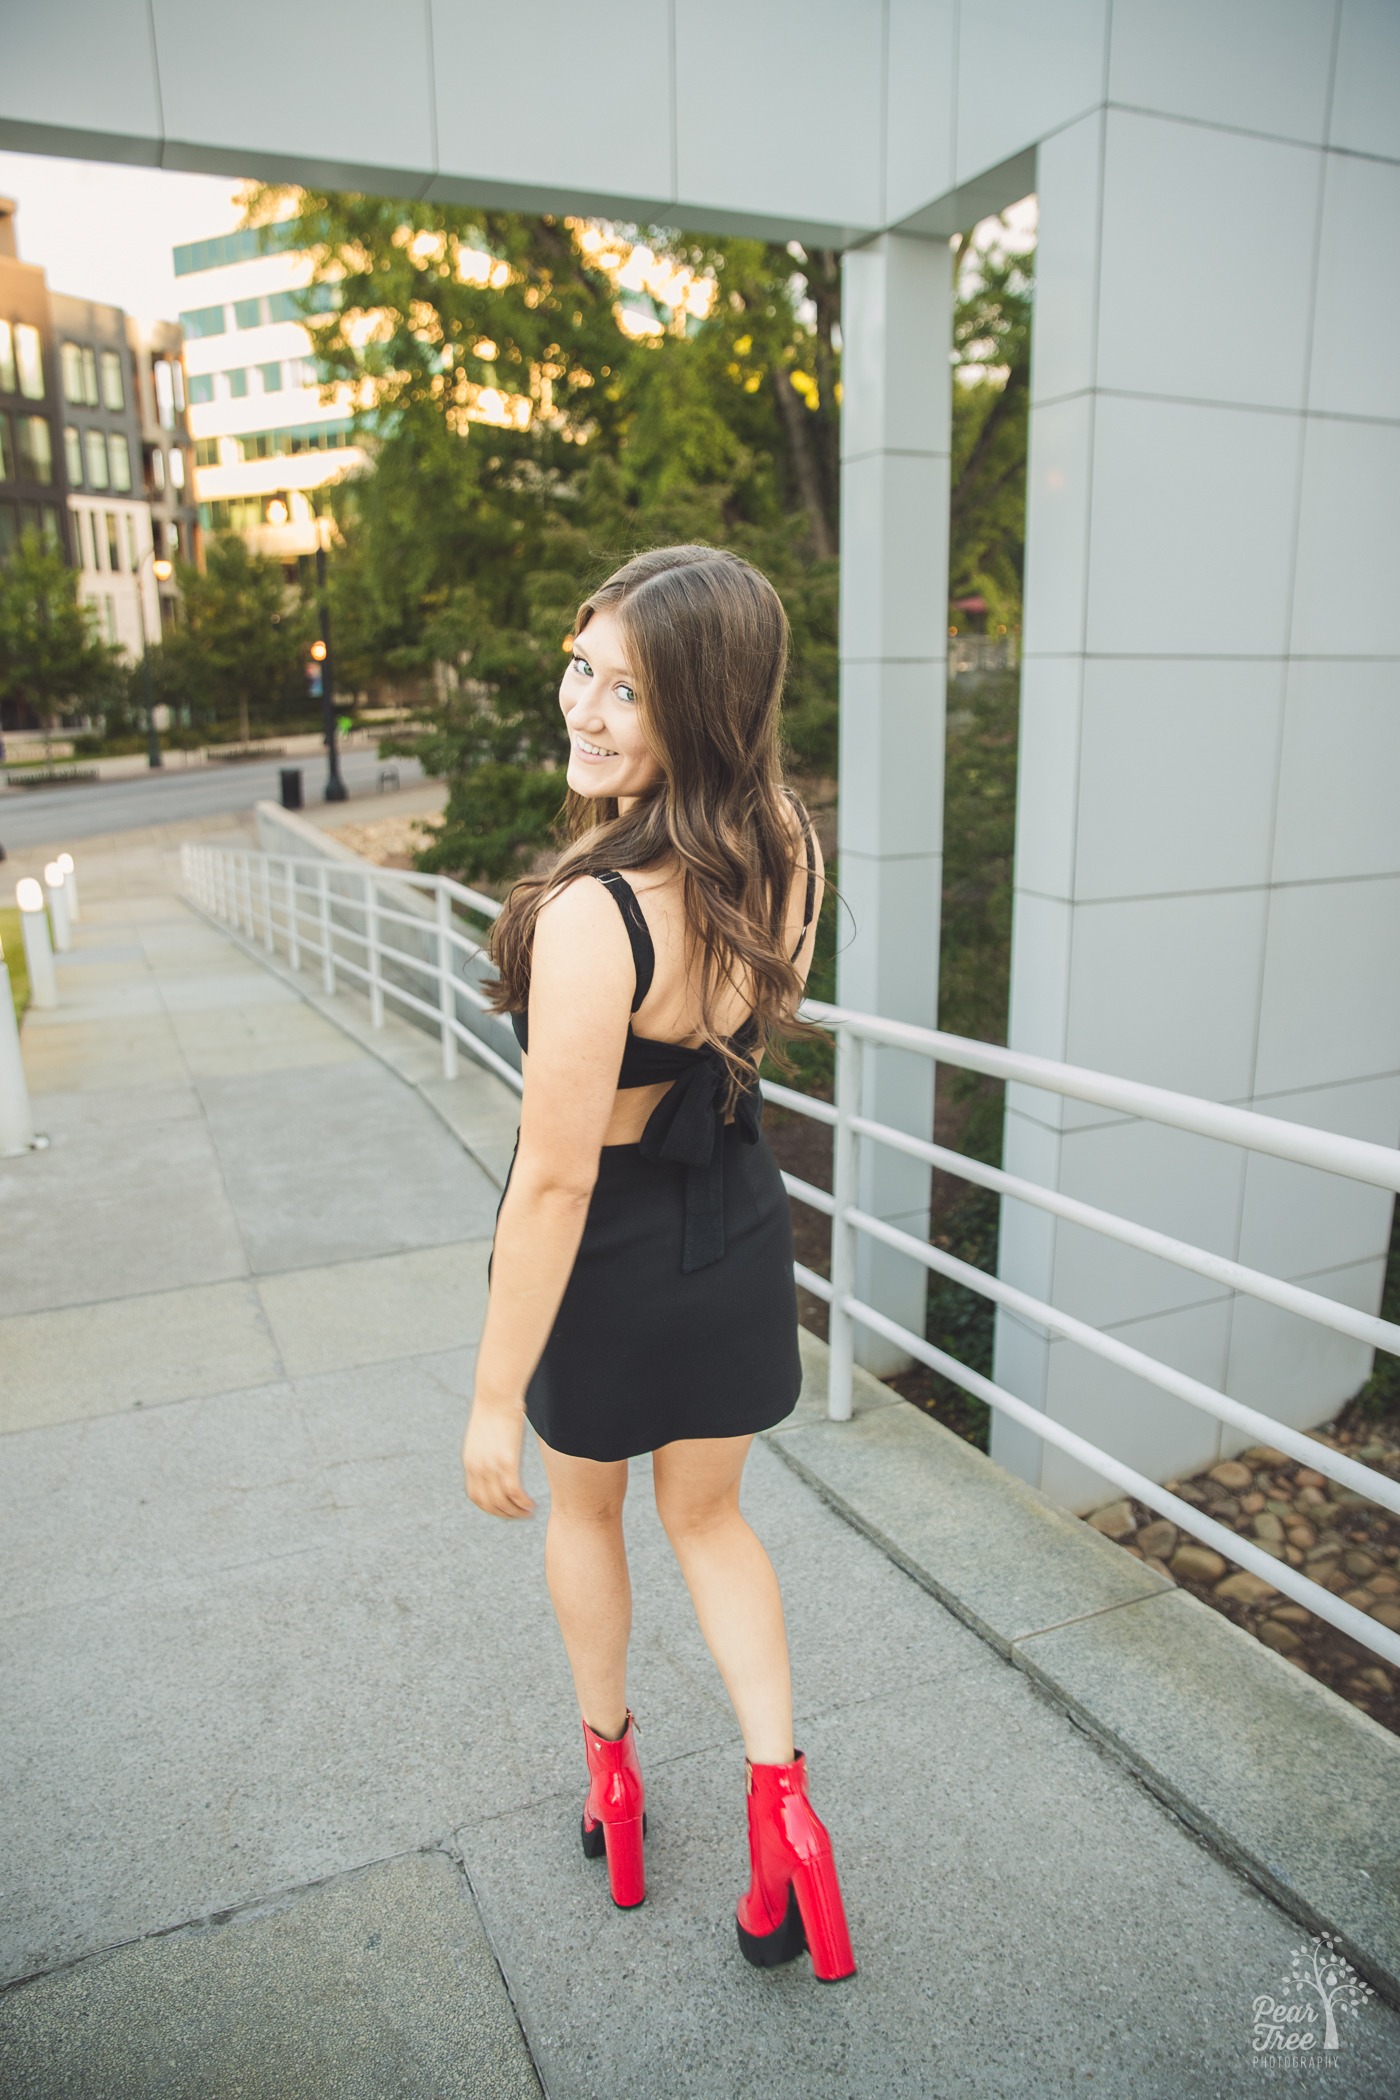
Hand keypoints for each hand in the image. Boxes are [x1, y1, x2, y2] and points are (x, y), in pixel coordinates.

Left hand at [462, 1394, 534, 1519]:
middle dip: (505, 1515)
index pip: (476, 1497)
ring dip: (516, 1512)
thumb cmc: (493, 1409)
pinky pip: (514, 1492)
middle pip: (489, 1504)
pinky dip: (522, 1503)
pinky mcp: (507, 1461)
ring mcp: (491, 1466)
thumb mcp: (483, 1434)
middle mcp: (478, 1468)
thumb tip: (495, 1452)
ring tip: (528, 1513)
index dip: (490, 1508)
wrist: (496, 1395)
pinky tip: (532, 1504)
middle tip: (520, 1516)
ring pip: (502, 1502)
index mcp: (470, 1463)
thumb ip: (486, 1449)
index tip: (504, 1510)